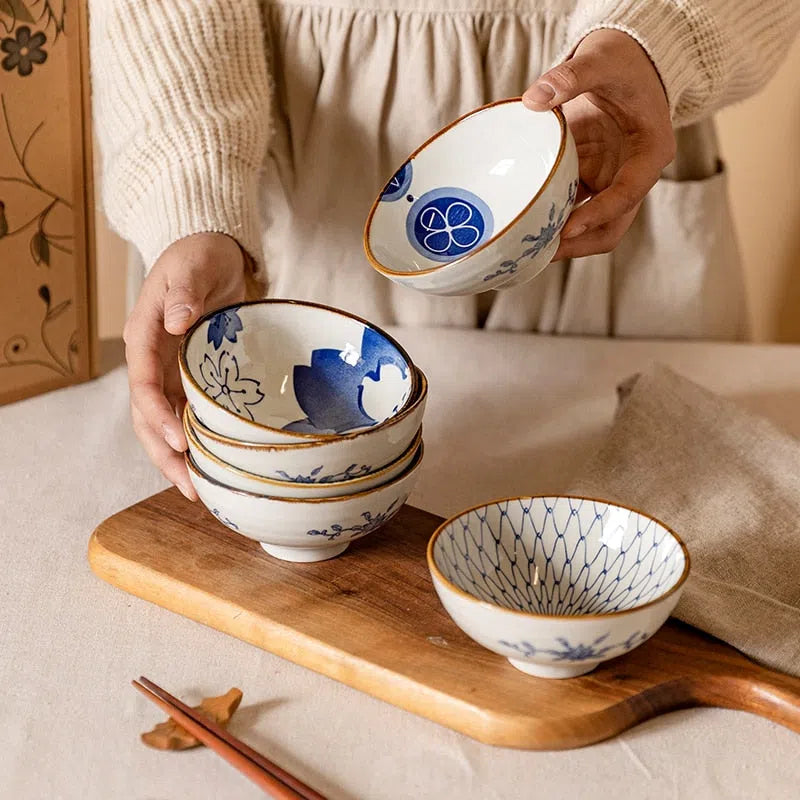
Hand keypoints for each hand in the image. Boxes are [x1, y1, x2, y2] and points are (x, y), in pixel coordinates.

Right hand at [123, 233, 256, 499]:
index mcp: (145, 337)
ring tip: (201, 490)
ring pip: (165, 423)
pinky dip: (196, 440)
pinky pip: (187, 414)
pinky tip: (214, 462)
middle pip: (148, 417)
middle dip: (166, 455)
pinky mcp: (190, 375)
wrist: (212, 252)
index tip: (180, 441)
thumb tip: (174, 321)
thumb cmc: (198, 255)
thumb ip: (184, 292)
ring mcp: (170, 370)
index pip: (143, 386)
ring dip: (179, 457)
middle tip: (191, 488)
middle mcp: (152, 360)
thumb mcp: (192, 265)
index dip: (158, 417)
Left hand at [523, 29, 675, 260]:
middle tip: (542, 253)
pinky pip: (570, 207)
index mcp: (650, 152)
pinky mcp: (588, 178)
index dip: (598, 214)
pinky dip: (550, 218)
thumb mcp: (602, 59)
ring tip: (527, 248)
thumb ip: (572, 75)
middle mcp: (633, 174)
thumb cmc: (622, 60)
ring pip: (590, 224)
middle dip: (580, 243)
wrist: (624, 61)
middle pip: (612, 225)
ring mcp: (609, 180)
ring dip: (562, 239)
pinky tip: (523, 225)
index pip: (628, 194)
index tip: (567, 230)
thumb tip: (534, 99)